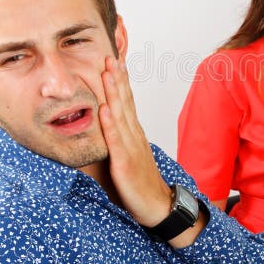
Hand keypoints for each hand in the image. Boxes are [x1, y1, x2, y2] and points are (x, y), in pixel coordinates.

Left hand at [99, 56, 171, 226]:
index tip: (114, 61)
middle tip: (111, 56)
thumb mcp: (130, 155)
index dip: (121, 81)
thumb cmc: (141, 184)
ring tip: (107, 73)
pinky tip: (104, 109)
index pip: (127, 102)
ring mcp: (131, 148)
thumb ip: (120, 139)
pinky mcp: (125, 164)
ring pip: (120, 115)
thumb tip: (109, 124)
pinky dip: (110, 124)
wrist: (158, 206)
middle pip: (125, 102)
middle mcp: (134, 136)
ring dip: (114, 93)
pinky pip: (116, 141)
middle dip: (117, 78)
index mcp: (134, 134)